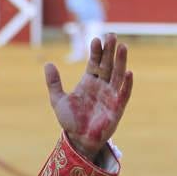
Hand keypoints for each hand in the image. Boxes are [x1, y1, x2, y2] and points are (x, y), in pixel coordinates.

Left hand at [44, 33, 132, 160]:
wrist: (78, 140)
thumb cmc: (70, 121)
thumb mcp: (58, 99)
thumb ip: (53, 82)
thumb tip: (47, 63)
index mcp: (88, 83)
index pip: (95, 63)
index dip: (96, 52)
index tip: (96, 39)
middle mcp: (101, 86)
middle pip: (107, 65)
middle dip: (110, 51)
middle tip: (112, 35)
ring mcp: (110, 96)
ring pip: (117, 75)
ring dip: (120, 61)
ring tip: (122, 46)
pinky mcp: (116, 108)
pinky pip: (123, 94)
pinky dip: (126, 84)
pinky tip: (128, 72)